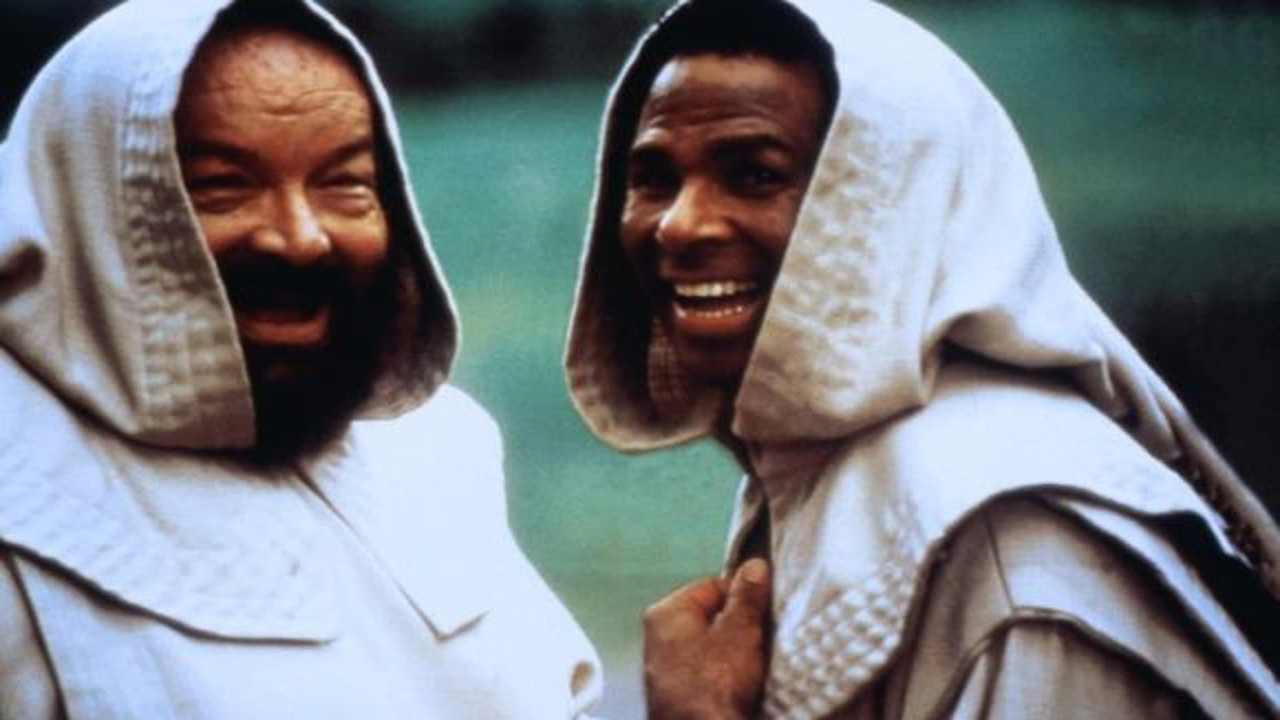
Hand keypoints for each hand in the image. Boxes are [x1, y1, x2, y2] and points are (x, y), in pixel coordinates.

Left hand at [643, 558, 771, 719]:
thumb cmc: (715, 684)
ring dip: (734, 653)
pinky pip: (706, 672)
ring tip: (752, 666)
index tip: (764, 611)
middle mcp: (657, 637)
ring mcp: (664, 668)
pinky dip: (724, 676)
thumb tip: (753, 565)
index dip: (743, 596)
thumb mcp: (740, 632)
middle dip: (739, 627)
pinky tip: (739, 686)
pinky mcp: (674, 694)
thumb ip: (747, 596)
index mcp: (666, 612)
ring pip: (710, 647)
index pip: (713, 586)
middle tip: (761, 639)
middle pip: (711, 617)